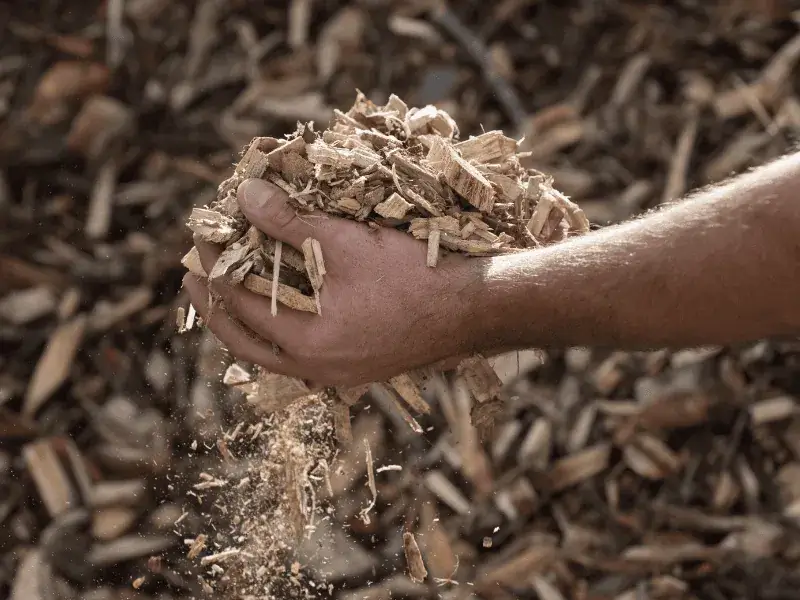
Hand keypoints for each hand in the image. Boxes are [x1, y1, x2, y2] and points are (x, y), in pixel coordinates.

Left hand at [182, 179, 482, 387]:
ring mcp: (340, 374)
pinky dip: (283, 331)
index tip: (199, 243)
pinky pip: (303, 356)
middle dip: (215, 308)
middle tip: (193, 279)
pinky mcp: (360, 368)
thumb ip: (291, 221)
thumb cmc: (413, 277)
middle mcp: (317, 370)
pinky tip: (286, 310)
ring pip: (274, 355)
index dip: (213, 269)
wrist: (473, 311)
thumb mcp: (346, 242)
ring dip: (249, 323)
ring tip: (233, 294)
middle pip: (246, 344)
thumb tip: (247, 195)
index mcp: (307, 344)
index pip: (239, 304)